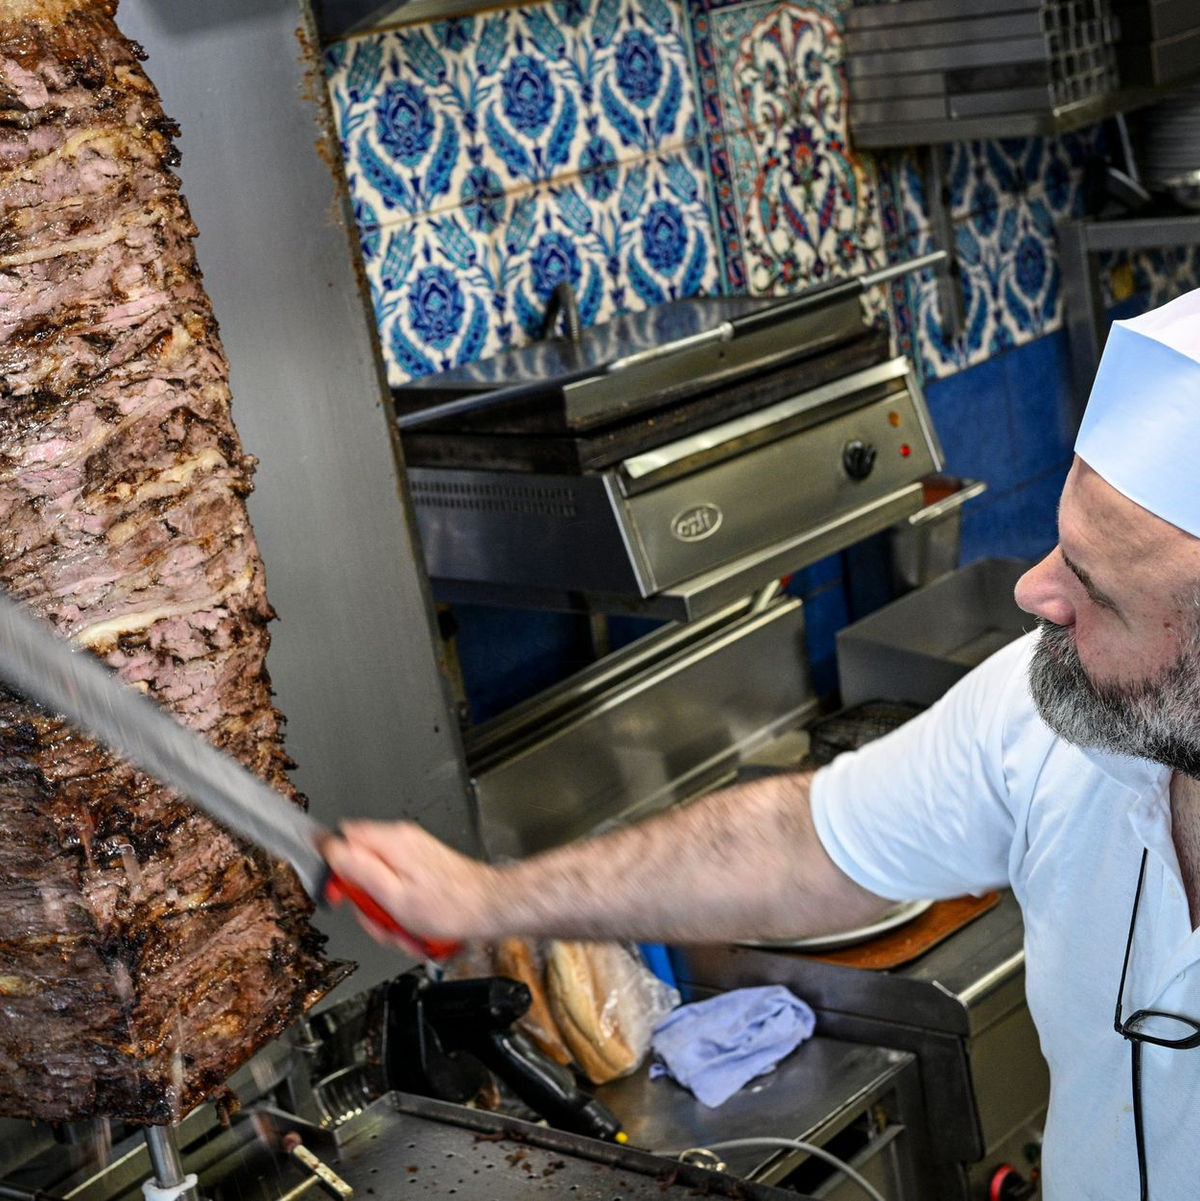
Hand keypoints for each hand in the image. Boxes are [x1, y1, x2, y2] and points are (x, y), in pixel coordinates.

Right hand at [322, 821, 499, 945]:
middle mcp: (402, 841)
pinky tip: (416, 925)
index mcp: (391, 842)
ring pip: (379, 884)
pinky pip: (398, 889)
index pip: (342, 838)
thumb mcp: (394, 896)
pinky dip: (402, 911)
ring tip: (404, 927)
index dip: (335, 868)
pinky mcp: (423, 868)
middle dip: (367, 901)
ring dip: (386, 913)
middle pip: (360, 867)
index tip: (340, 893)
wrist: (489, 907)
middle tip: (382, 919)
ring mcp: (414, 854)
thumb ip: (358, 871)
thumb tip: (329, 849)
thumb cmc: (450, 906)